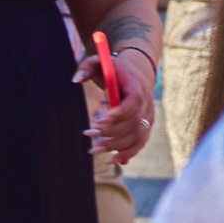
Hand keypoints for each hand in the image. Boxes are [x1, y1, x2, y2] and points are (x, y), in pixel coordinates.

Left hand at [77, 46, 153, 163]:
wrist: (137, 72)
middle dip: (110, 132)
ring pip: (136, 136)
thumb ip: (87, 67)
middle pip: (133, 123)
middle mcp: (147, 103)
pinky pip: (140, 143)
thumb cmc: (115, 69)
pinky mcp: (146, 126)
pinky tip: (111, 160)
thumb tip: (75, 80)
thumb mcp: (101, 62)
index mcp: (137, 86)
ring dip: (115, 145)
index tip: (99, 119)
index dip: (119, 114)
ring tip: (93, 149)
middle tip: (89, 133)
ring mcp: (148, 116)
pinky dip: (127, 153)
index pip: (133, 102)